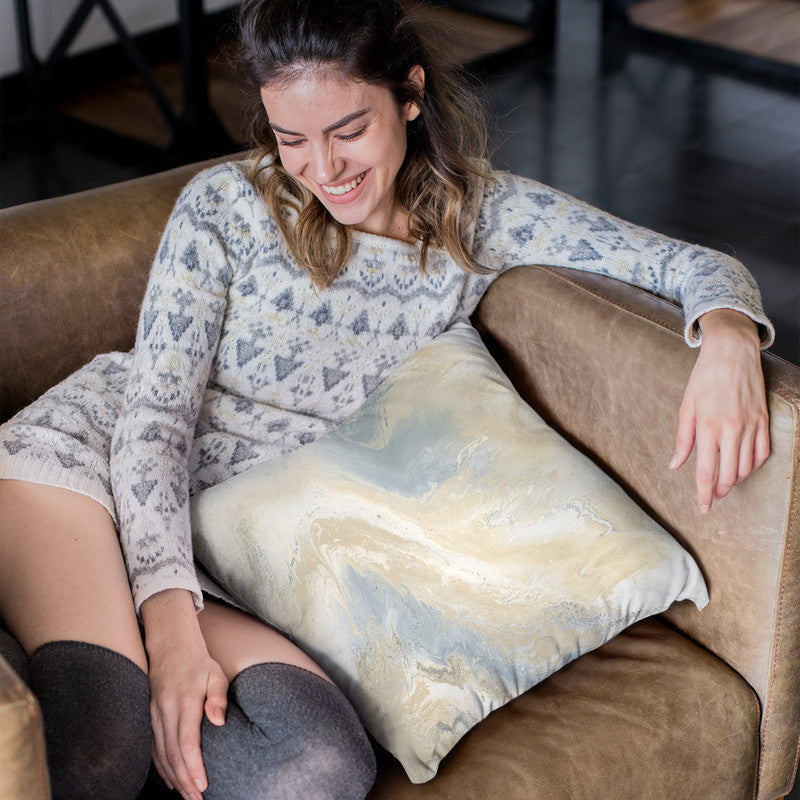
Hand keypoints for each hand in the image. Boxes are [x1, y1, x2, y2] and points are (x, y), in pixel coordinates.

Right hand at [141, 589, 227, 799]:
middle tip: (198, 799)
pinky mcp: (150, 717)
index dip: (194, 766)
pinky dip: (161, 767)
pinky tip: (172, 779)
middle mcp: (165, 710)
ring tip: (188, 795)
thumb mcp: (216, 674)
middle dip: (185, 780)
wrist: (172, 647)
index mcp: (184, 701)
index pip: (187, 742)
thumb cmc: (199, 663)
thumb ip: (218, 698)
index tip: (203, 785)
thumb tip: (219, 722)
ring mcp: (154, 715)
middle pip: (173, 754)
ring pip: (161, 754)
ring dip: (174, 777)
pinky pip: (154, 748)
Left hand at [670, 309, 769, 511]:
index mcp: (707, 427)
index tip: (703, 508)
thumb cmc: (704, 378)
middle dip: (720, 491)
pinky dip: (753, 465)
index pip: (706, 471)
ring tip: (726, 482)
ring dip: (736, 480)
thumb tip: (675, 465)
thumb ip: (682, 439)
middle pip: (729, 475)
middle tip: (713, 497)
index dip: (704, 494)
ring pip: (747, 467)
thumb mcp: (686, 407)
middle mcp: (731, 430)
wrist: (732, 353)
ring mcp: (750, 426)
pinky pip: (762, 453)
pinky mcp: (763, 420)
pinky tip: (743, 467)